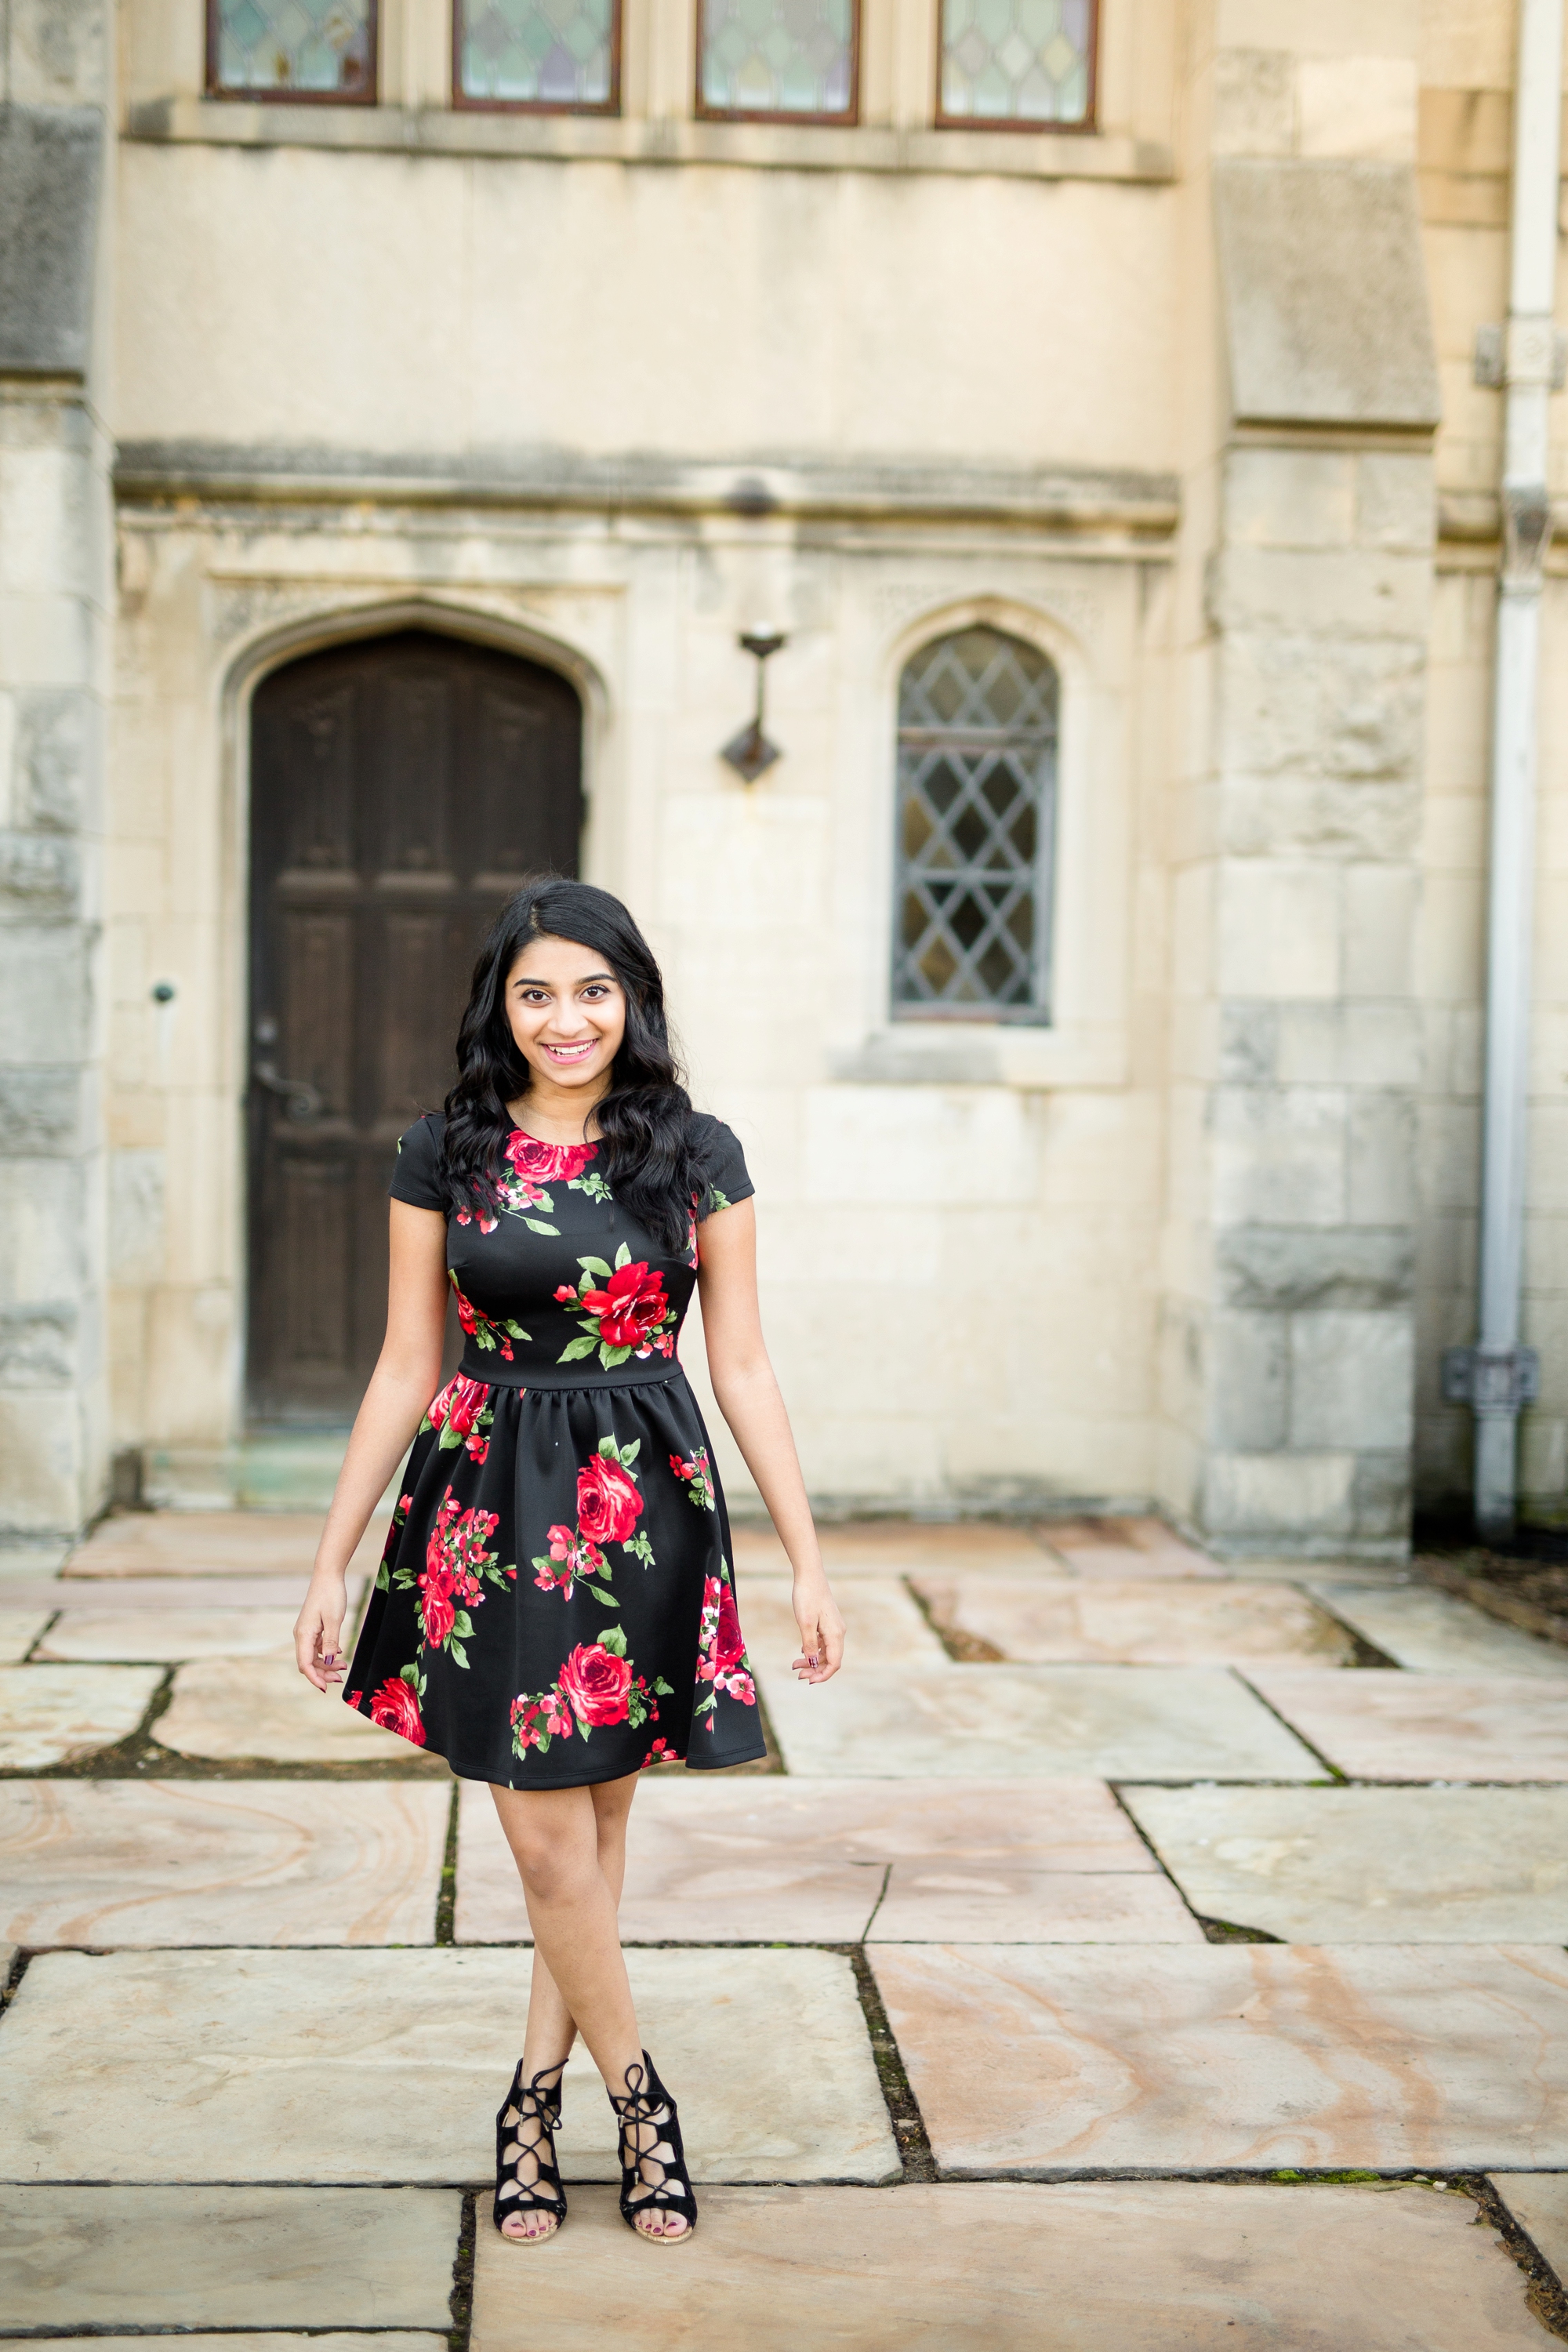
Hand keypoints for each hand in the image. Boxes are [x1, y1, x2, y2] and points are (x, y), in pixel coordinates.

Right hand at [294, 1576, 348, 1691]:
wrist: (328, 1576)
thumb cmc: (331, 1595)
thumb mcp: (334, 1620)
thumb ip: (330, 1642)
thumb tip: (328, 1662)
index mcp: (303, 1635)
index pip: (305, 1664)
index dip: (315, 1678)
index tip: (326, 1688)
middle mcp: (301, 1635)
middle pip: (307, 1663)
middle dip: (322, 1673)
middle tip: (341, 1677)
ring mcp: (305, 1632)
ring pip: (312, 1656)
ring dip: (326, 1664)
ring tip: (343, 1665)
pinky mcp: (311, 1628)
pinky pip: (316, 1647)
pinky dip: (326, 1653)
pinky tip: (338, 1653)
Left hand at [791, 1581, 843, 1683]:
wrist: (809, 1575)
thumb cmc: (807, 1597)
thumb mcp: (805, 1623)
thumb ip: (810, 1644)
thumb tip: (813, 1663)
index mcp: (835, 1634)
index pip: (834, 1663)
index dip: (823, 1675)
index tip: (808, 1681)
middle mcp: (838, 1632)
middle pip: (830, 1660)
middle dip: (815, 1670)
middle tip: (797, 1674)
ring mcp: (833, 1628)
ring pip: (826, 1652)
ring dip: (812, 1661)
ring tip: (795, 1665)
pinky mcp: (827, 1623)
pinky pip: (824, 1643)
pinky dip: (813, 1651)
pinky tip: (802, 1652)